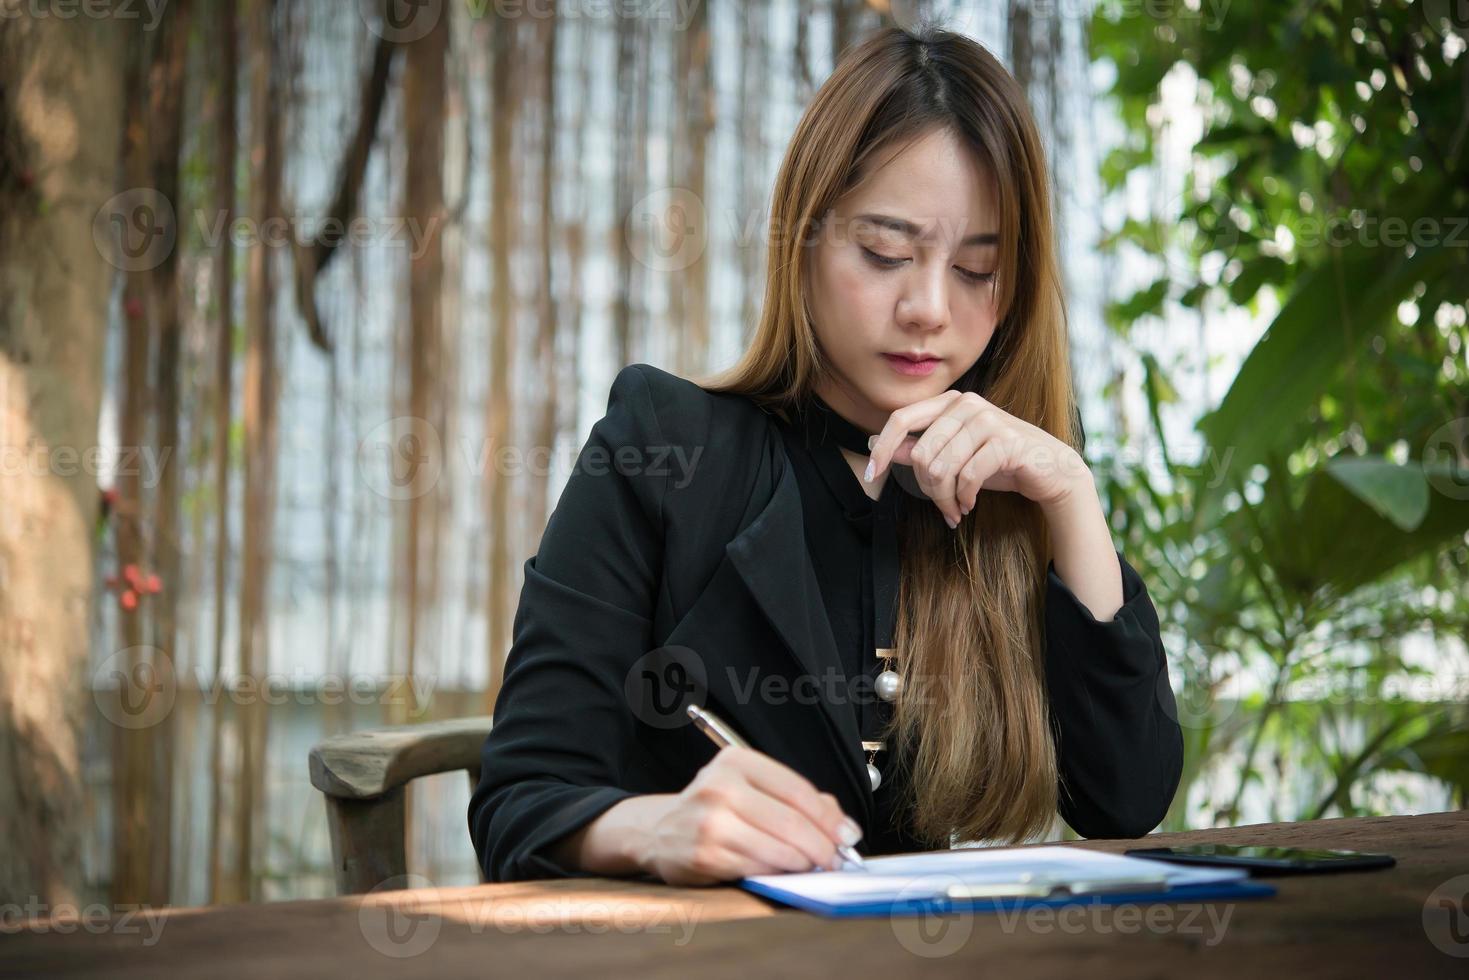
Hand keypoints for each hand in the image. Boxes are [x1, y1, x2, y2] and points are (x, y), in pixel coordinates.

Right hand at [636, 745, 863, 885]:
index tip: (848, 835)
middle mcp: (720, 786)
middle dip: (823, 846)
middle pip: (791, 822)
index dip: (829, 817)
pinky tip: (784, 872)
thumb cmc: (716, 808)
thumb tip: (842, 825)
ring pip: (778, 849)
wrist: (660, 831)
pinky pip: (758, 869)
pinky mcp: (704, 855)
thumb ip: (798, 799)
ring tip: (813, 866)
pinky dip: (778, 874)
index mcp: (736, 761)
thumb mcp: (752, 787)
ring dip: (804, 863)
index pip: (797, 790)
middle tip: (836, 859)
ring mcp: (709, 822)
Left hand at [865, 389, 1090, 527]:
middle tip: (943, 506)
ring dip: (945, 499)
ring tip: (956, 508)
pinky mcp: (1004, 440)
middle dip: (927, 489)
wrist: (1048, 469)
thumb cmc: (998, 461)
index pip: (901, 419)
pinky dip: (964, 498)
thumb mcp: (952, 455)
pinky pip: (966, 477)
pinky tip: (970, 504)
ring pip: (941, 468)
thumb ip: (917, 448)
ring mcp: (986, 419)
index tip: (871, 473)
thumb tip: (874, 444)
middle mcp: (966, 403)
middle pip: (920, 453)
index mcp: (949, 402)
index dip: (882, 448)